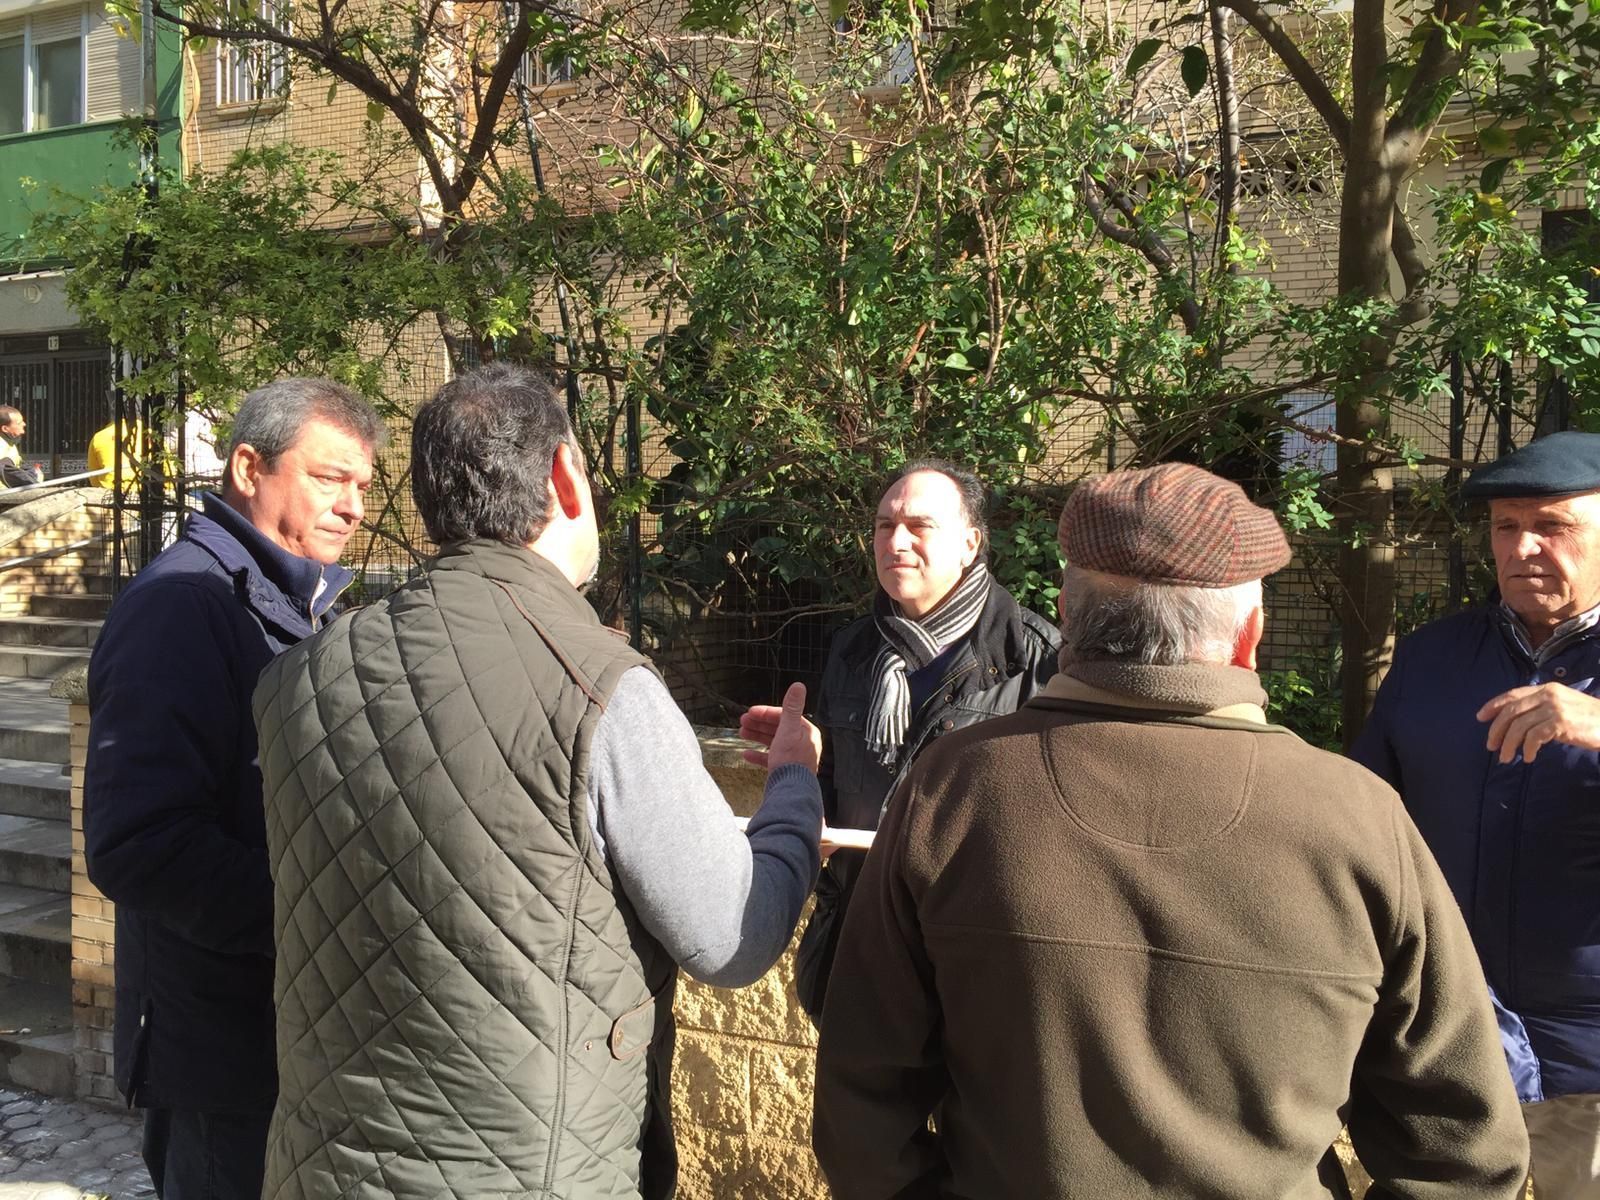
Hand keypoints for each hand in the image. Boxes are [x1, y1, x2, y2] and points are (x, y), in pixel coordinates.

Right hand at [738, 682, 820, 773]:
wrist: (790, 790)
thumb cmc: (791, 760)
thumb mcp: (788, 729)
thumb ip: (791, 707)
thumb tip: (799, 685)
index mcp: (805, 731)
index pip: (784, 716)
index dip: (765, 713)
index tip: (749, 712)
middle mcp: (802, 743)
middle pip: (777, 728)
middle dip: (759, 724)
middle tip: (742, 722)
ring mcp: (793, 757)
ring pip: (773, 742)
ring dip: (757, 736)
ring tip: (741, 734)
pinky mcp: (785, 769)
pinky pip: (770, 759)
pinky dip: (758, 755)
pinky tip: (746, 754)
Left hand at [1477, 682, 1599, 763]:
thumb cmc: (1588, 718)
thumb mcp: (1562, 706)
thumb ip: (1540, 707)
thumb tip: (1514, 721)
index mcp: (1546, 689)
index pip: (1512, 694)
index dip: (1493, 705)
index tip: (1480, 717)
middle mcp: (1548, 695)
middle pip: (1511, 711)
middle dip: (1496, 730)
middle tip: (1490, 746)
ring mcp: (1554, 708)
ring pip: (1519, 726)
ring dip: (1509, 744)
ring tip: (1506, 758)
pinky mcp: (1561, 723)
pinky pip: (1534, 737)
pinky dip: (1527, 749)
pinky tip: (1528, 757)